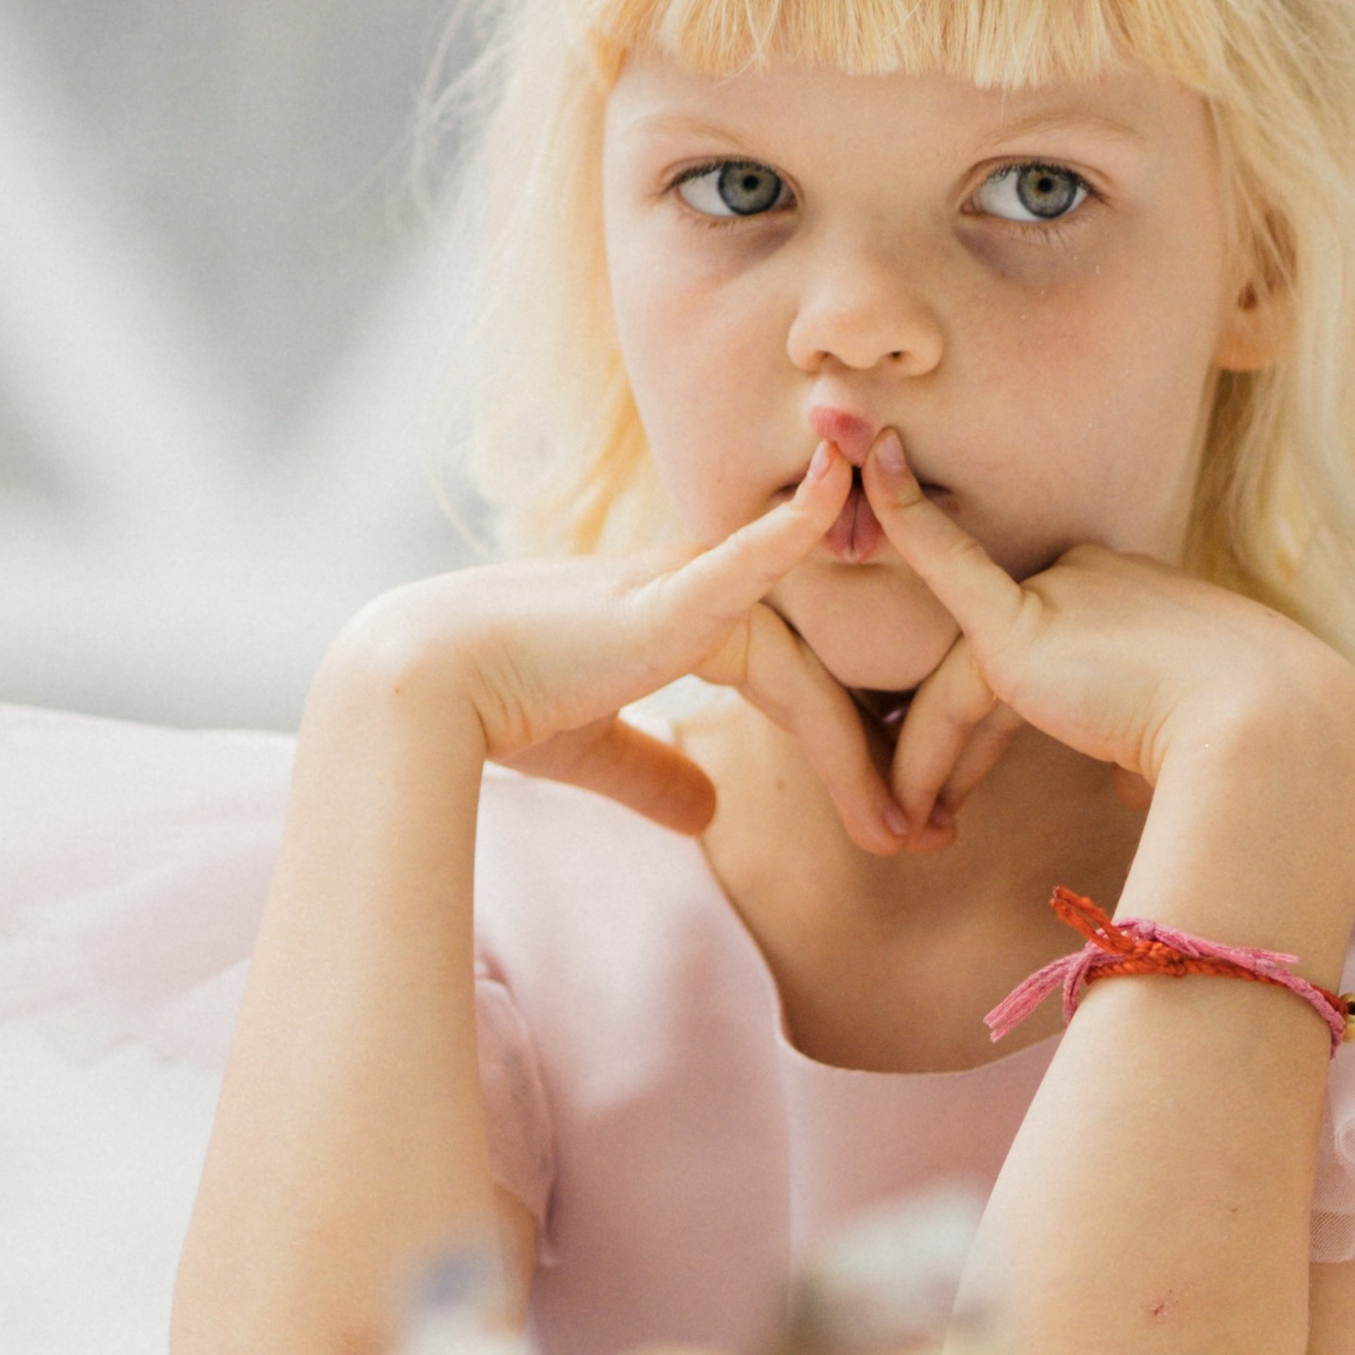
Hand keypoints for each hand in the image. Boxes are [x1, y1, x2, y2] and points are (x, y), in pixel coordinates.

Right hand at [329, 442, 914, 854]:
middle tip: (930, 837)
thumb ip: (653, 771)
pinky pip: (759, 560)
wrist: (425, 686)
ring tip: (904, 831)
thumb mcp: (594, 751)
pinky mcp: (673, 595)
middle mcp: (696, 592)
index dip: (842, 754)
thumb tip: (707, 810)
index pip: (792, 686)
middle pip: (814, 682)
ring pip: (803, 674)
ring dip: (854, 757)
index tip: (886, 825)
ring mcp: (687, 586)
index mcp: (681, 621)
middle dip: (876, 764)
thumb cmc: (492, 708)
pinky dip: (808, 531)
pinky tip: (856, 517)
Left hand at [859, 429, 1354, 836]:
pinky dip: (906, 526)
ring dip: (928, 764)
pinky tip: (863, 500)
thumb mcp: (1191, 752)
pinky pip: (945, 574)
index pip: (1040, 672)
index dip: (989, 738)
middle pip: (991, 678)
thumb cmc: (1255, 759)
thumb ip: (1140, 745)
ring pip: (961, 686)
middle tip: (924, 827)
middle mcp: (1099, 584)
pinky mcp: (1025, 622)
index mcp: (1138, 615)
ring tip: (910, 834)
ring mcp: (1063, 593)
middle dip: (953, 756)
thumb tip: (1125, 776)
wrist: (1274, 738)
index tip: (961, 792)